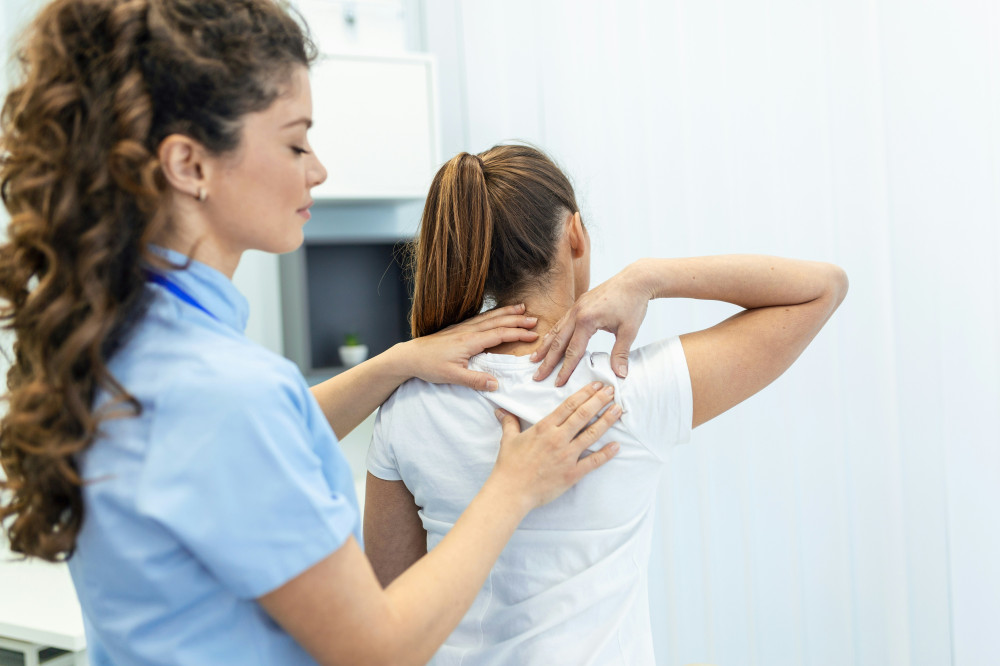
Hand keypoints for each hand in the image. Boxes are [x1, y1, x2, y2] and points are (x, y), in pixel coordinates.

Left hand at [405, 304, 538, 390]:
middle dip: (517, 319)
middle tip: (534, 319)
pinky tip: (497, 314)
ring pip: (489, 317)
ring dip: (507, 312)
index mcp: (470, 341)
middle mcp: (468, 331)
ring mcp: (462, 328)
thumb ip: (475, 380)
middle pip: (498, 322)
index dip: (518, 333)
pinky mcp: (457, 329)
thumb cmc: (429, 366)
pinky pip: (480, 318)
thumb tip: (496, 385)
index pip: (500, 334)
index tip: (534, 334)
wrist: (409, 356)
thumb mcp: (453, 376)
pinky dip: (493, 314)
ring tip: (521, 308)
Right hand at [491, 382, 621, 509]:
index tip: (597, 386)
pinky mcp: (572, 474)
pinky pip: (593, 462)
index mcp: (544, 428)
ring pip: (591, 434)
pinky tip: (616, 446)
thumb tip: (501, 411)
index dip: (585, 393)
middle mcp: (558, 439)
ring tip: (618, 410)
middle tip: (612, 391)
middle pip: (583, 415)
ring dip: (606, 421)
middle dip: (599, 401)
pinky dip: (606, 454)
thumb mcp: (508, 440)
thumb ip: (510, 422)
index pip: (569, 406)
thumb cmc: (509, 466)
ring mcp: (567, 456)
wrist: (511, 491)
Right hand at [530, 261, 652, 385]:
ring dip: (545, 346)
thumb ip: (621, 353)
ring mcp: (576, 307)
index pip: (573, 351)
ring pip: (556, 330)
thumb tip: (620, 374)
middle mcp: (577, 313)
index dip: (565, 369)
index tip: (557, 383)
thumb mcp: (629, 331)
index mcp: (587, 321)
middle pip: (558, 342)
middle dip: (547, 361)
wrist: (635, 280)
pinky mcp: (579, 303)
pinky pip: (562, 321)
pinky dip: (553, 333)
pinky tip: (549, 340)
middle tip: (537, 376)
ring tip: (534, 359)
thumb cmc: (633, 303)